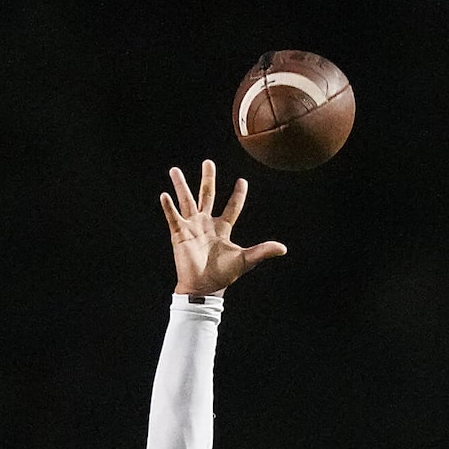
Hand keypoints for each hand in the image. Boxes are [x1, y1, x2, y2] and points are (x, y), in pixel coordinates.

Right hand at [160, 161, 285, 294]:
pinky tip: (165, 195)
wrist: (205, 287)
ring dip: (181, 186)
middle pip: (207, 196)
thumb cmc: (224, 274)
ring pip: (186, 201)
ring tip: (175, 170)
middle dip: (208, 179)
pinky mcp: (179, 234)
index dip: (237, 195)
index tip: (242, 181)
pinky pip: (173, 217)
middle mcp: (206, 223)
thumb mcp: (246, 260)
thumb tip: (283, 248)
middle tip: (208, 162)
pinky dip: (169, 207)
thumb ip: (263, 251)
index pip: (232, 208)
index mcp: (222, 228)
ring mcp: (192, 227)